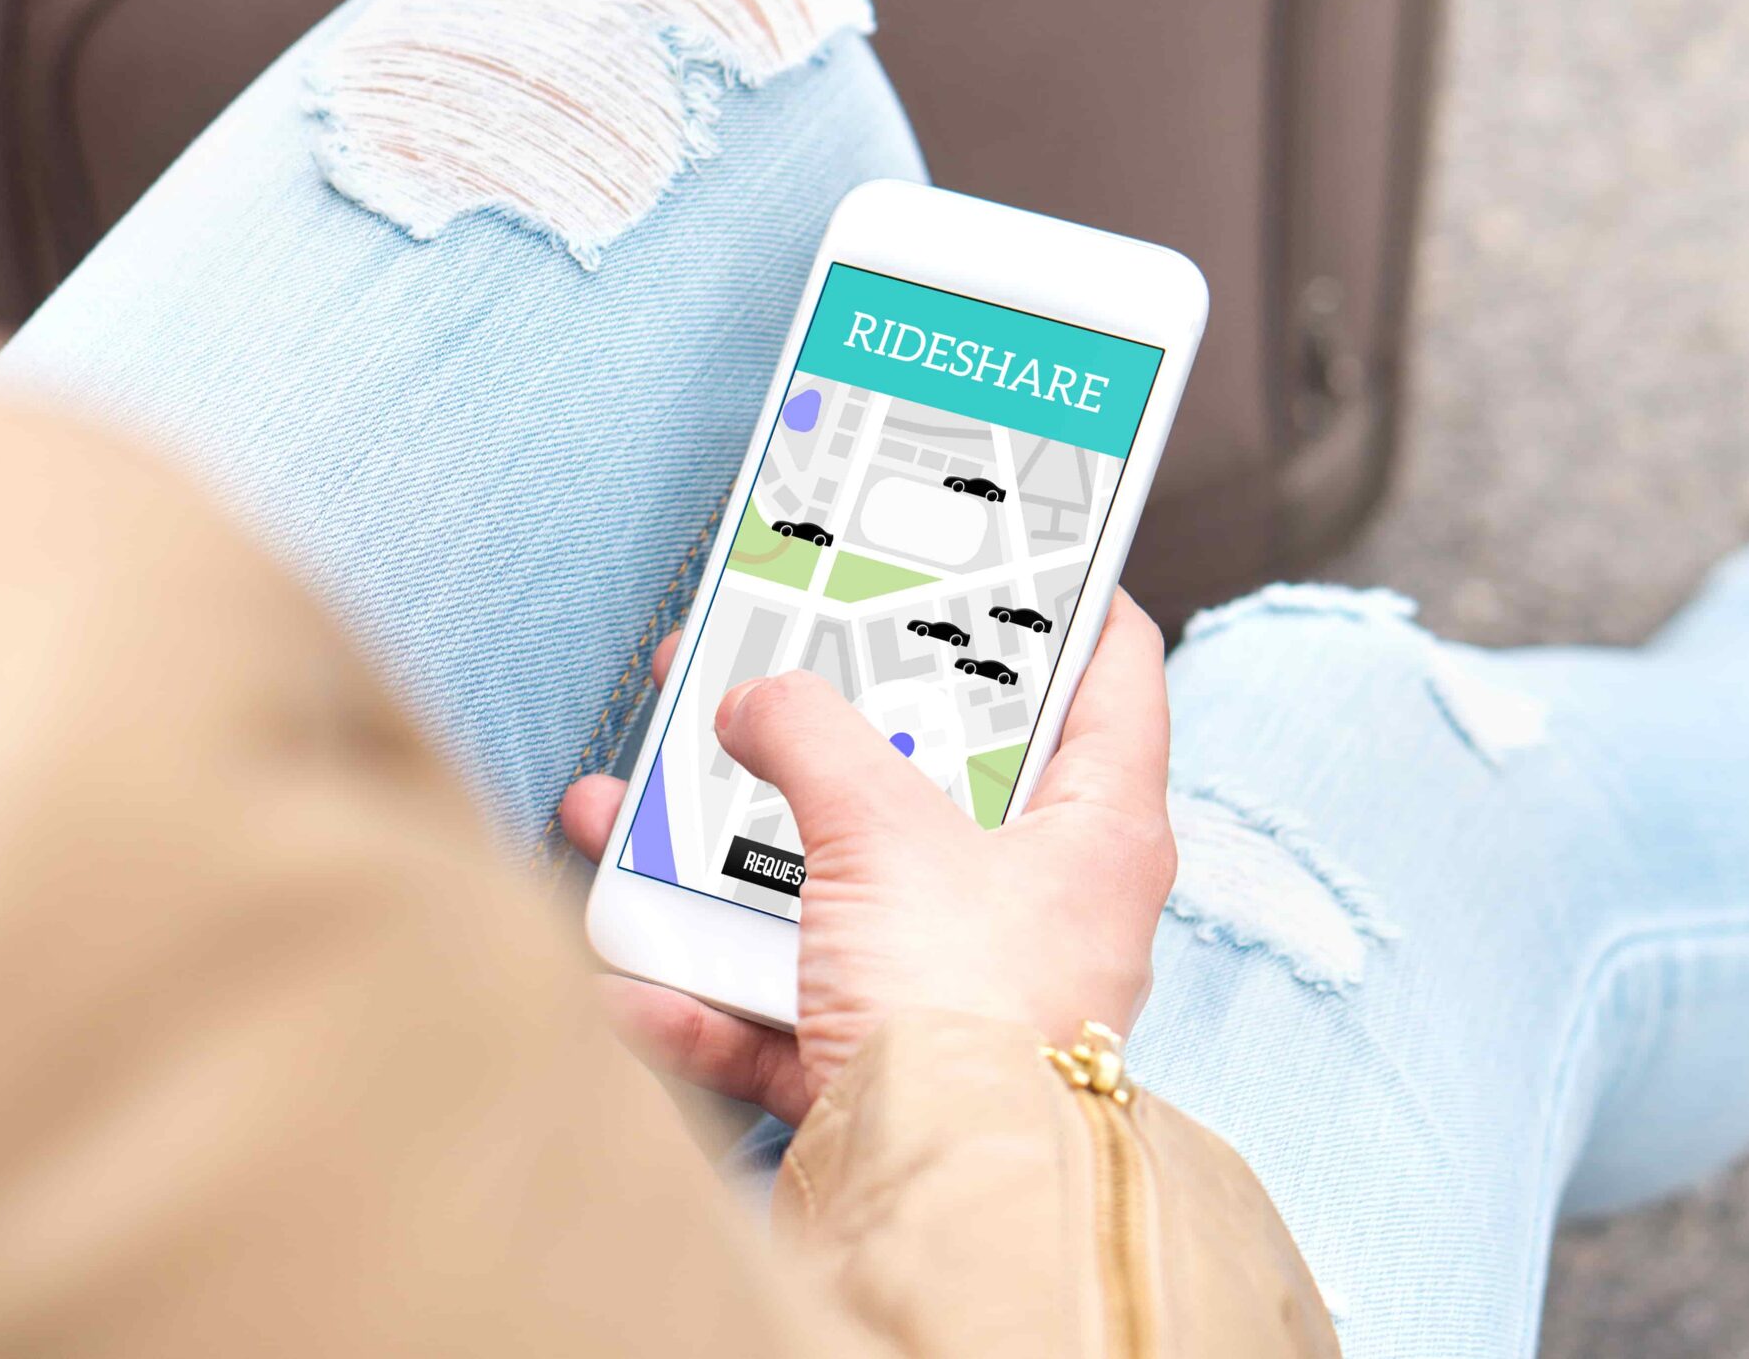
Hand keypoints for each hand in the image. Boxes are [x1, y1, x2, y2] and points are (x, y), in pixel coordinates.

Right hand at [562, 589, 1174, 1122]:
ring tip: (635, 805)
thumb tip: (756, 697)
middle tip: (763, 660)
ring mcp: (959, 987)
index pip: (1114, 671)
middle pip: (936, 777)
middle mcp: (1043, 903)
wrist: (933, 1201)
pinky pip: (782, 1008)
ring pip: (834, 890)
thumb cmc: (965, 1010)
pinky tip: (634, 972)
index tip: (1003, 546)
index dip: (1063, 596)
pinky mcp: (886, 1066)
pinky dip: (706, 993)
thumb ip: (812, 737)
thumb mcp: (883, 829)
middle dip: (829, 726)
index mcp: (1099, 827)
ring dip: (724, 858)